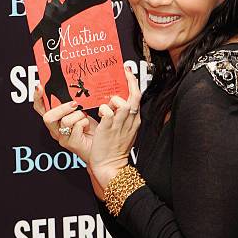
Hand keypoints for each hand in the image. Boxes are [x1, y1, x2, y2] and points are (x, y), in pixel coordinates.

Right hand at [33, 84, 97, 162]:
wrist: (100, 145)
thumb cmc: (89, 128)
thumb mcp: (79, 111)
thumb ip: (72, 102)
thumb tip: (70, 89)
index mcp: (54, 120)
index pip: (40, 108)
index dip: (37, 98)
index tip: (39, 87)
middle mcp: (55, 130)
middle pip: (48, 117)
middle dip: (62, 108)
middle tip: (74, 104)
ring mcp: (62, 138)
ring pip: (65, 121)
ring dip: (79, 115)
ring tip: (85, 117)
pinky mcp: (72, 143)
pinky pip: (77, 127)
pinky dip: (85, 123)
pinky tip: (87, 126)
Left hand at [88, 66, 141, 188]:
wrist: (110, 165)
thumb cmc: (114, 148)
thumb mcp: (123, 130)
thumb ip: (120, 115)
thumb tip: (114, 103)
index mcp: (134, 120)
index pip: (137, 98)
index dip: (134, 84)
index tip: (128, 73)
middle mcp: (129, 121)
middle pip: (134, 97)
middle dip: (130, 82)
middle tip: (124, 72)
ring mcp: (120, 125)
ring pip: (123, 103)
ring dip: (114, 99)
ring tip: (108, 102)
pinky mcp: (109, 128)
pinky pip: (108, 112)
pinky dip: (104, 109)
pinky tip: (100, 113)